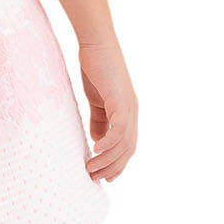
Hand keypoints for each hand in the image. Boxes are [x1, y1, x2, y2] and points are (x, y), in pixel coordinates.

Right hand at [79, 40, 137, 182]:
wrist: (96, 44)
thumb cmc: (96, 68)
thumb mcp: (96, 99)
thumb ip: (98, 119)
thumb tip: (98, 140)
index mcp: (127, 112)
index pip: (126, 145)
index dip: (117, 163)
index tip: (104, 177)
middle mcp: (132, 112)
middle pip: (127, 149)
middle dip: (112, 167)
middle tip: (95, 179)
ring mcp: (128, 107)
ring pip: (123, 143)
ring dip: (107, 159)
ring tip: (91, 169)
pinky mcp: (120, 101)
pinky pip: (118, 129)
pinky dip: (108, 143)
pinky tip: (95, 150)